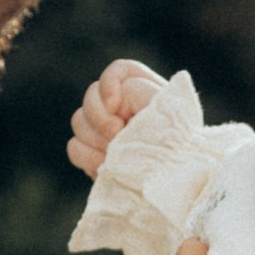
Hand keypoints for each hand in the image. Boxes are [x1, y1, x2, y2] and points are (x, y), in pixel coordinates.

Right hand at [67, 58, 165, 181]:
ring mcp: (105, 132)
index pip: (118, 71)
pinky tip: (106, 165)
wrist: (177, 182)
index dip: (110, 85)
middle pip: (90, 95)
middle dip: (100, 116)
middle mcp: (121, 107)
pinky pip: (75, 147)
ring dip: (96, 138)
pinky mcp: (95, 155)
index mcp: (143, 90)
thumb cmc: (179, 144)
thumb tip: (110, 104)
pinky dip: (88, 156)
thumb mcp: (166, 110)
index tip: (115, 105)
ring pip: (78, 121)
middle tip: (118, 133)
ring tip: (116, 152)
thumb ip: (138, 91)